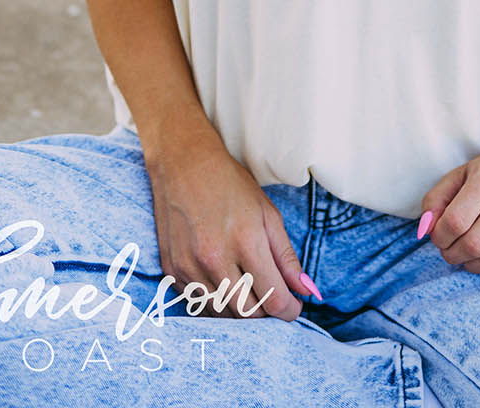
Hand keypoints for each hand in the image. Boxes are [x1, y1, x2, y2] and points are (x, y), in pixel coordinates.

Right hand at [143, 126, 315, 320]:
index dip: (289, 309)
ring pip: (223, 315)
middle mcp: (215, 258)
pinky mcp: (172, 271)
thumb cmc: (230, 184)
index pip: (273, 298)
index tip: (294, 306)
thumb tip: (307, 291)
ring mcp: (189, 267)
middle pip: (248, 314)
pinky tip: (225, 284)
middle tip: (273, 298)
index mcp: (245, 241)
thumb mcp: (267, 213)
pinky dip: (217, 303)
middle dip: (267, 313)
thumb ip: (287, 256)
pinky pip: (199, 305)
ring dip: (242, 311)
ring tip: (251, 291)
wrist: (183, 164)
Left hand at [417, 134, 479, 271]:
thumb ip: (437, 199)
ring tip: (466, 257)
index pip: (456, 221)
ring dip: (473, 265)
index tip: (438, 238)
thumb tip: (425, 229)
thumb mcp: (462, 173)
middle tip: (449, 252)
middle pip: (475, 242)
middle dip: (453, 254)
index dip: (440, 237)